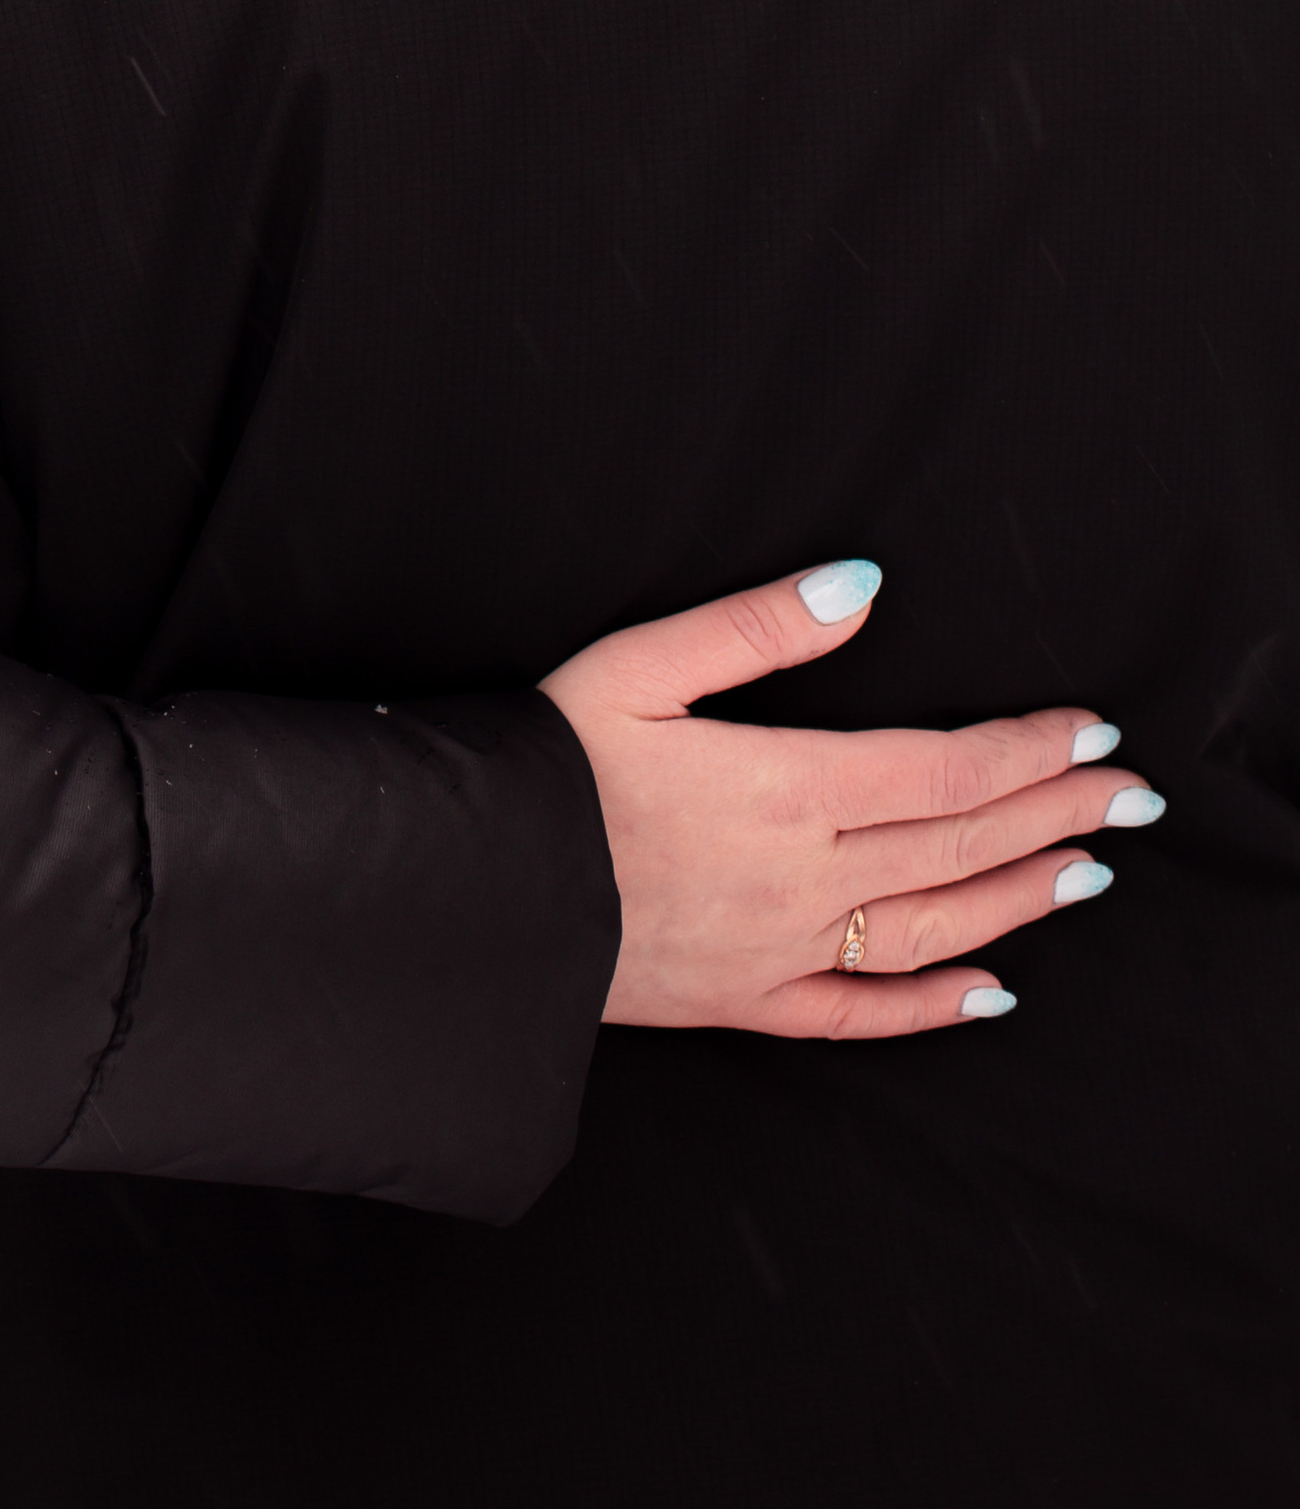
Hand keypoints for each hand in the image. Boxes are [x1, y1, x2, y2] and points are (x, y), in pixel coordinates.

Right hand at [541, 562, 1160, 1038]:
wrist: (472, 894)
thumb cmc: (545, 767)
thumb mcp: (638, 663)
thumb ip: (757, 627)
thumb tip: (860, 585)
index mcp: (785, 786)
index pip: (945, 769)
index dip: (1029, 750)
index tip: (1090, 732)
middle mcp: (802, 878)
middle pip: (959, 844)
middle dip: (1055, 814)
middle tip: (1128, 796)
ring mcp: (779, 950)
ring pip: (933, 927)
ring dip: (1021, 896)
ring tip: (1086, 869)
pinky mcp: (743, 1002)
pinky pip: (860, 1014)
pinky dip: (934, 1006)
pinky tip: (988, 992)